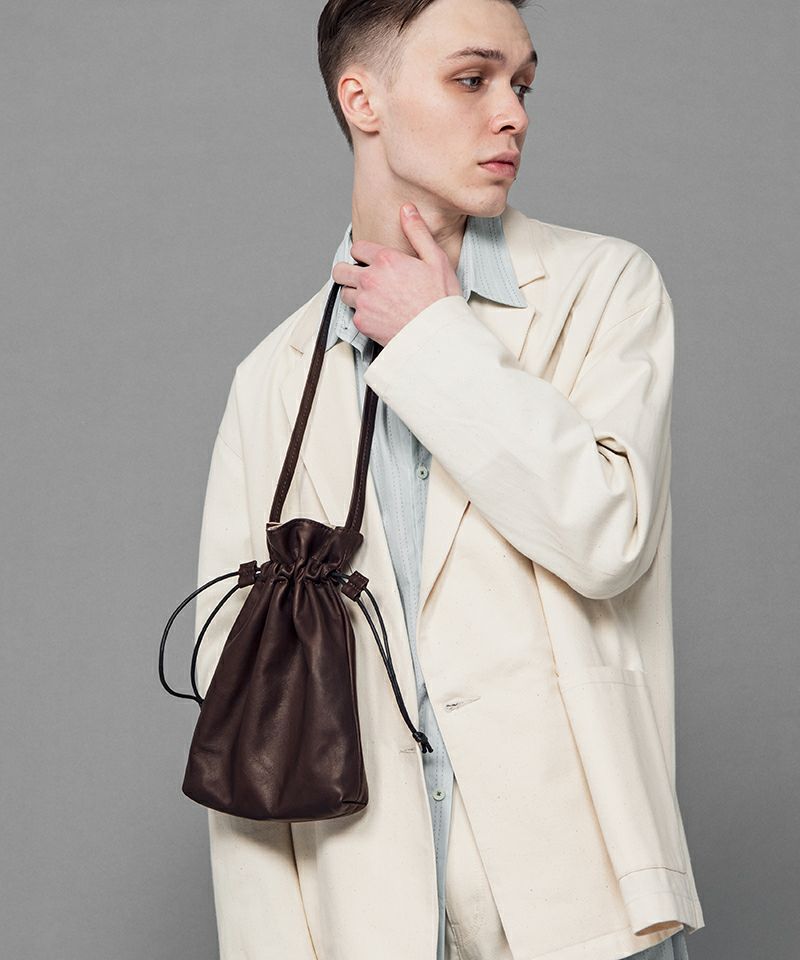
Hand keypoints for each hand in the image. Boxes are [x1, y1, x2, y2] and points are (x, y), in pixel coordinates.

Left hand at [331, 203, 461, 346]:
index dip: (364, 254)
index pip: (357, 248)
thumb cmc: (440, 299)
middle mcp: (370, 279)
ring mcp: (364, 302)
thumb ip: (417, 232)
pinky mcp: (362, 322)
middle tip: (360, 278)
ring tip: (372, 298)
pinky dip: (362, 314)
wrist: (437, 334)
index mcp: (386, 260)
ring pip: (344, 293)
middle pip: (340, 270)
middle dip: (347, 272)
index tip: (371, 261)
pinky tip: (378, 315)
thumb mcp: (436, 259)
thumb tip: (407, 209)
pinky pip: (353, 315)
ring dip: (354, 294)